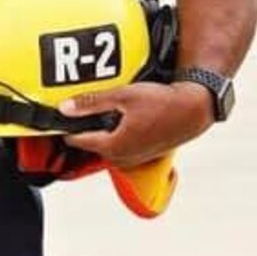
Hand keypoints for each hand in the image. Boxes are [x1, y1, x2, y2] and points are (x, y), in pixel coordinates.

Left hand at [59, 82, 211, 164]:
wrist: (195, 110)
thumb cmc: (163, 102)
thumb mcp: (123, 96)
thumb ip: (91, 103)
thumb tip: (64, 108)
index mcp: (111, 146)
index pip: (74, 140)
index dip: (66, 125)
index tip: (62, 112)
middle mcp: (119, 158)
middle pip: (88, 143)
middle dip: (85, 127)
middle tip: (86, 107)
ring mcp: (131, 159)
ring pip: (104, 144)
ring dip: (101, 130)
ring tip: (108, 111)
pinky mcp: (142, 155)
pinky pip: (120, 146)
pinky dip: (117, 134)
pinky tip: (124, 119)